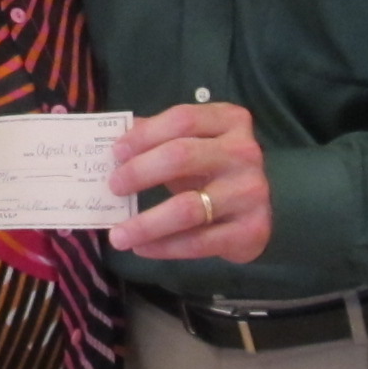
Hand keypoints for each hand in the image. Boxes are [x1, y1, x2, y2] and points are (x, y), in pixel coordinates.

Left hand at [106, 103, 270, 263]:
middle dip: (139, 172)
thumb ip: (157, 138)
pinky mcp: (251, 230)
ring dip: (146, 223)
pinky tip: (142, 248)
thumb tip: (112, 141)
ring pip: (187, 207)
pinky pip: (199, 241)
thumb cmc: (214, 171)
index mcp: (230, 121)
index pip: (182, 119)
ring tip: (118, 235)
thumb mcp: (192, 145)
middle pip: (181, 156)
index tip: (115, 153)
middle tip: (113, 188)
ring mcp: (251, 192)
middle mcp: (244, 153)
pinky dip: (164, 247)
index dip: (144, 135)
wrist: (256, 212)